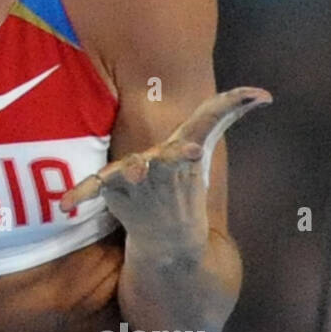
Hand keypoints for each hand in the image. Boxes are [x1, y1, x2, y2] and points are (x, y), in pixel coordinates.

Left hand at [60, 86, 271, 250]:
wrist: (171, 237)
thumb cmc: (188, 177)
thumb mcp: (206, 141)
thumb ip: (228, 110)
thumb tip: (265, 94)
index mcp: (181, 162)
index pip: (187, 156)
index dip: (189, 153)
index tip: (194, 153)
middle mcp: (157, 176)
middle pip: (151, 169)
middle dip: (149, 169)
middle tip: (143, 168)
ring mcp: (132, 188)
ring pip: (122, 180)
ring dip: (116, 181)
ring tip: (109, 180)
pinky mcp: (110, 193)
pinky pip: (91, 191)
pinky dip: (79, 195)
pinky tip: (65, 204)